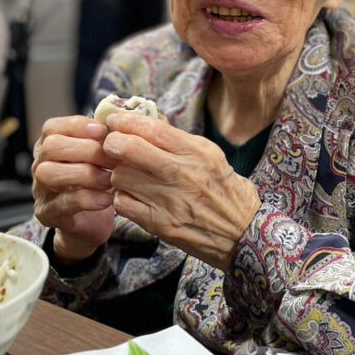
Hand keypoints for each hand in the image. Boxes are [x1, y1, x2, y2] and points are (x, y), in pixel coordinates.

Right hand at [32, 116, 115, 263]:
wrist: (92, 224)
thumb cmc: (98, 183)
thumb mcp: (102, 158)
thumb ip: (106, 139)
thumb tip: (126, 119)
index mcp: (50, 146)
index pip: (52, 127)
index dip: (78, 125)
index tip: (103, 130)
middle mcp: (40, 165)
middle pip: (50, 147)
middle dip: (86, 149)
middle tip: (113, 159)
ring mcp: (41, 191)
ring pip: (50, 173)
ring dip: (85, 173)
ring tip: (110, 179)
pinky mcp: (48, 214)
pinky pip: (63, 203)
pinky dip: (89, 199)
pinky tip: (108, 198)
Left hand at [103, 112, 261, 271]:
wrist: (243, 233)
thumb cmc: (225, 190)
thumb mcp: (211, 155)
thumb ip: (179, 141)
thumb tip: (145, 123)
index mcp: (196, 152)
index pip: (151, 128)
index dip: (125, 120)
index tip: (115, 120)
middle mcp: (181, 174)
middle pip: (127, 148)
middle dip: (111, 143)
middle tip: (111, 145)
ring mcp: (169, 200)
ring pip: (120, 176)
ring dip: (117, 172)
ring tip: (127, 174)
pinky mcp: (160, 224)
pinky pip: (122, 203)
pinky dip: (122, 197)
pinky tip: (133, 196)